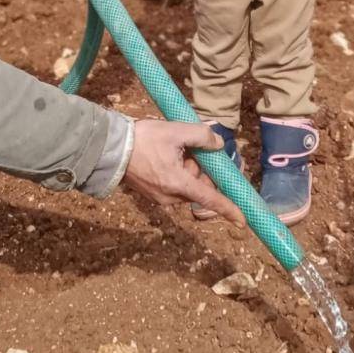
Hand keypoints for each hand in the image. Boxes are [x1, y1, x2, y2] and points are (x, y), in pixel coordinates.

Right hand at [122, 120, 244, 225]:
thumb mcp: (175, 131)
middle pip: (199, 187)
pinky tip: (166, 155)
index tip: (242, 221)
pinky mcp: (153, 195)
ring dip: (188, 169)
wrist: (111, 149)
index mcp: (178, 184)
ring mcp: (160, 198)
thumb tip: (217, 145)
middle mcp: (171, 196)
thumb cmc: (143, 139)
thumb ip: (201, 136)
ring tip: (174, 148)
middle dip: (201, 170)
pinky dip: (178, 173)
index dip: (228, 209)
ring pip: (187, 186)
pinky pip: (175, 186)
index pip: (210, 199)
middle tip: (192, 148)